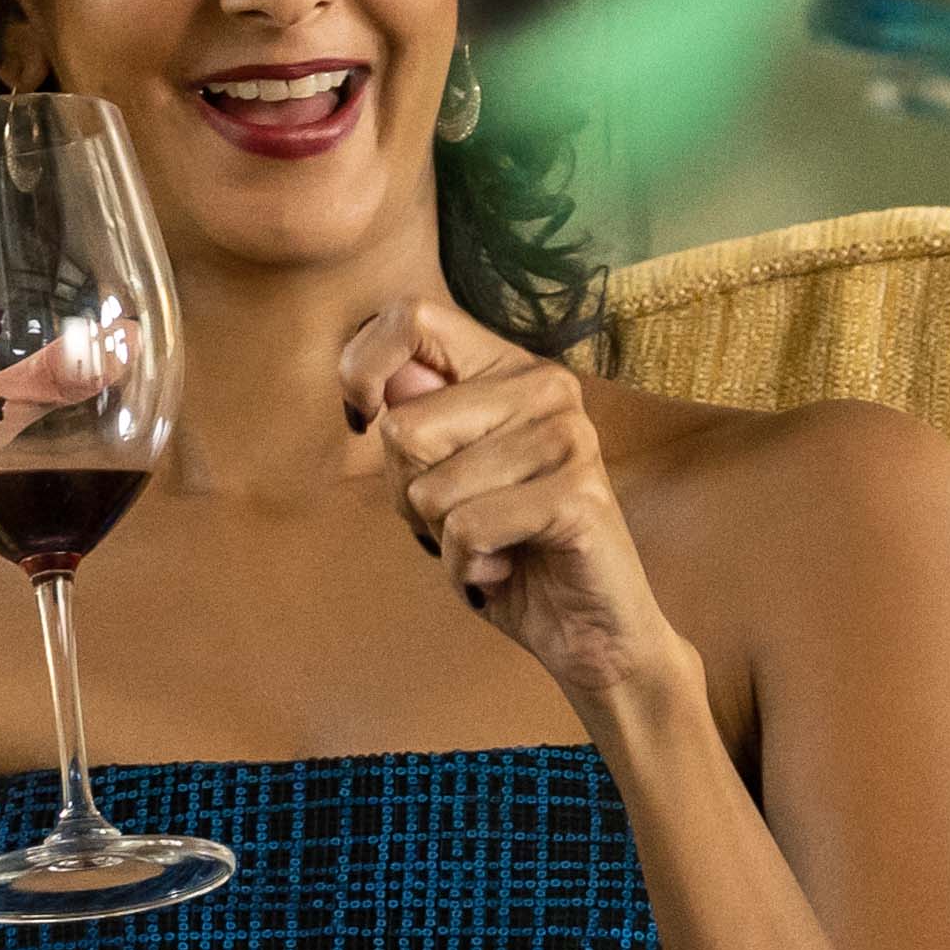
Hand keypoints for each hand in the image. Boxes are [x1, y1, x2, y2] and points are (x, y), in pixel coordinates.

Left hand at [352, 298, 696, 721]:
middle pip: (404, 426)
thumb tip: (386, 384)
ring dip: (441, 541)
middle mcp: (545, 385)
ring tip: (490, 548)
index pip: (410, 316)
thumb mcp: (442, 480)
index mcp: (509, 367)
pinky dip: (468, 570)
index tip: (362, 420)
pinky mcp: (577, 494)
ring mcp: (567, 436)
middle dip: (405, 495)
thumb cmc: (503, 549)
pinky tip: (504, 572)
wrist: (587, 633)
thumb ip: (416, 424)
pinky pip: (468, 530)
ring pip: (430, 489)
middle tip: (456, 521)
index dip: (362, 368)